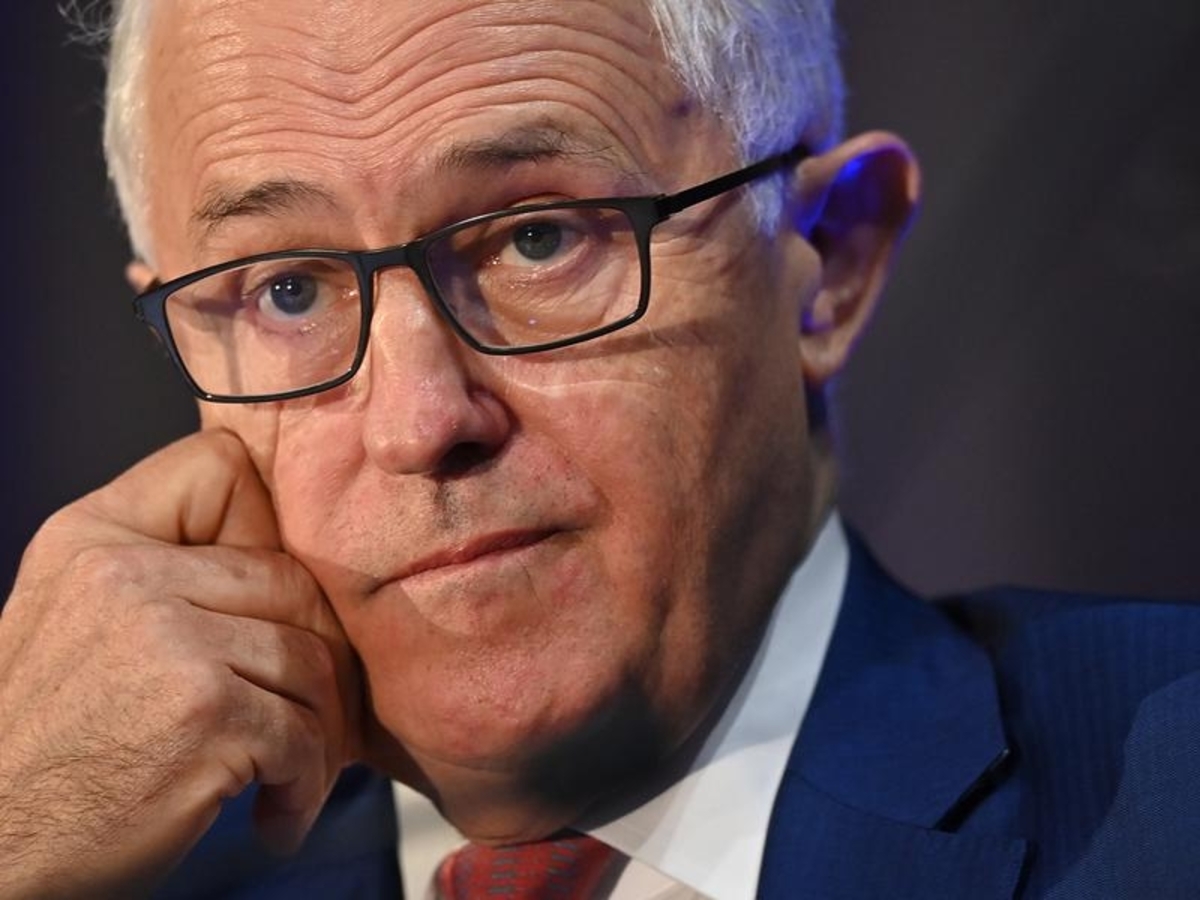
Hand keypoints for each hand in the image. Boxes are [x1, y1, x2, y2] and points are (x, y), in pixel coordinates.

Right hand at [0, 430, 360, 897]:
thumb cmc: (49, 744)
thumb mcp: (75, 619)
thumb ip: (162, 568)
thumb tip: (280, 551)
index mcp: (93, 536)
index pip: (224, 467)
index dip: (268, 528)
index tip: (270, 605)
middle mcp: (127, 574)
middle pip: (294, 579)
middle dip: (318, 655)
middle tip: (310, 713)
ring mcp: (169, 640)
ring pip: (312, 659)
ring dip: (319, 730)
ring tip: (294, 773)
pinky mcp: (204, 712)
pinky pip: (304, 733)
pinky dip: (304, 785)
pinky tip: (277, 812)